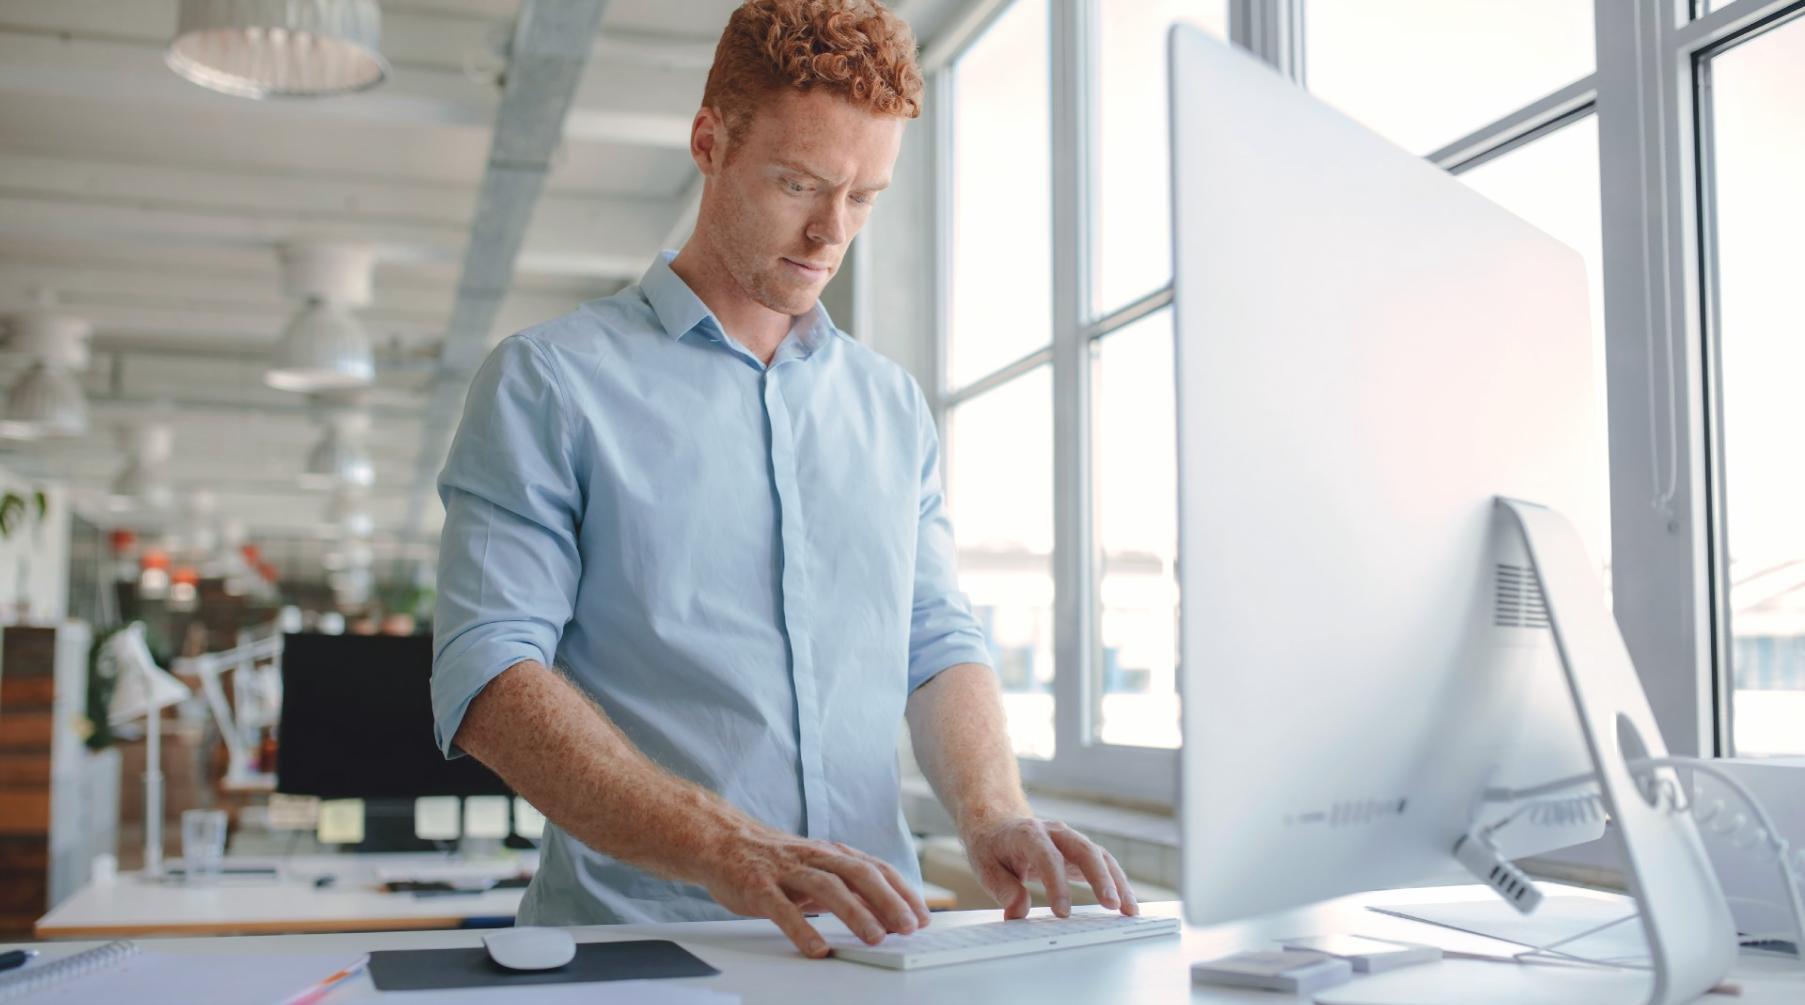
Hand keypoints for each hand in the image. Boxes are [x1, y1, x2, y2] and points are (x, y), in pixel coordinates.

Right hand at [699, 827, 930, 958]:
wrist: (723, 841)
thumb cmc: (776, 861)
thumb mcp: (818, 870)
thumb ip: (848, 889)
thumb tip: (886, 914)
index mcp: (832, 853)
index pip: (876, 868)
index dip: (902, 891)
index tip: (922, 916)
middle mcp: (814, 857)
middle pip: (858, 873)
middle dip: (888, 900)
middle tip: (907, 927)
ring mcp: (786, 871)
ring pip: (827, 887)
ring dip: (855, 913)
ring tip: (875, 938)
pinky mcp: (758, 886)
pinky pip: (782, 909)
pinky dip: (802, 929)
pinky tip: (817, 948)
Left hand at [961, 816, 1137, 919]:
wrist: (997, 822)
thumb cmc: (992, 847)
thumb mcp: (985, 867)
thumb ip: (1003, 889)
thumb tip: (1018, 913)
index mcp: (1028, 834)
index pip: (1047, 857)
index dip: (1057, 884)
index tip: (1062, 913)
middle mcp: (1054, 832)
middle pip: (1083, 850)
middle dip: (1100, 878)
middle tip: (1111, 906)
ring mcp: (1070, 839)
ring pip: (1100, 855)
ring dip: (1117, 882)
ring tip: (1129, 909)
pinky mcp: (1079, 851)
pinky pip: (1103, 863)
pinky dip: (1117, 882)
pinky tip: (1127, 904)